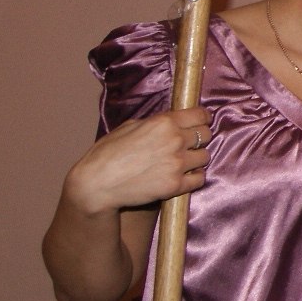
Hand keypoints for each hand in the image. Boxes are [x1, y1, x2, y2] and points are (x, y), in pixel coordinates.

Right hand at [64, 107, 212, 215]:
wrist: (95, 184)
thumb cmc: (107, 153)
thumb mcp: (130, 126)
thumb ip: (156, 122)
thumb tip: (173, 120)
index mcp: (164, 122)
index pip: (201, 115)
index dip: (202, 119)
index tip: (200, 123)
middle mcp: (174, 140)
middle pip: (206, 135)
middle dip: (199, 139)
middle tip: (189, 145)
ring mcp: (176, 163)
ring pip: (205, 157)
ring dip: (196, 159)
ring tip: (183, 162)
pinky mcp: (175, 185)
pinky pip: (199, 179)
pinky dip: (194, 178)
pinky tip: (183, 177)